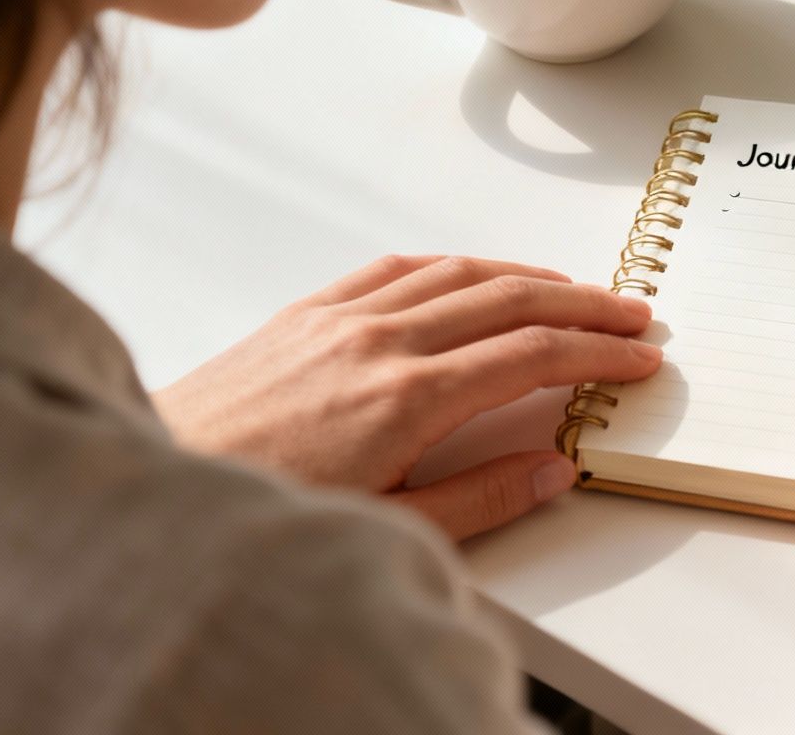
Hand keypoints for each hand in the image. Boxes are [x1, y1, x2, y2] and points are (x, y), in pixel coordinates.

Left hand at [153, 255, 661, 539]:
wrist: (156, 484)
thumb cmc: (261, 513)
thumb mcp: (383, 530)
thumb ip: (480, 500)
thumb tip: (555, 466)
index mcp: (407, 399)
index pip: (531, 357)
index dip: (596, 354)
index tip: (638, 359)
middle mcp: (378, 342)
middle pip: (510, 302)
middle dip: (585, 305)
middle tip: (635, 316)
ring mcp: (339, 318)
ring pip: (458, 273)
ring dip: (528, 275)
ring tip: (575, 290)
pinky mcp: (304, 312)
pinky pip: (396, 268)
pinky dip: (453, 265)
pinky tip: (474, 273)